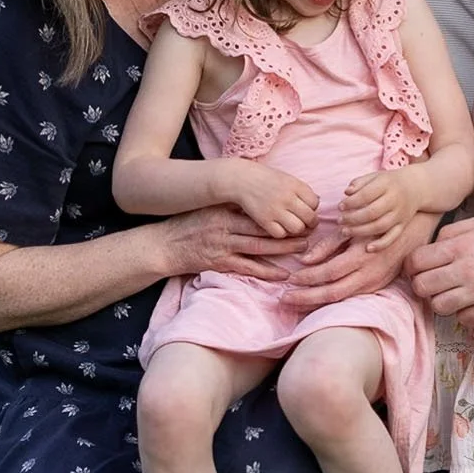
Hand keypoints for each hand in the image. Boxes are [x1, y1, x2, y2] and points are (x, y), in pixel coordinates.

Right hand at [163, 205, 308, 281]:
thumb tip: (257, 199)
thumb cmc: (188, 224)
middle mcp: (225, 226)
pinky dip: (266, 272)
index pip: (258, 210)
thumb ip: (230, 204)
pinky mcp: (219, 263)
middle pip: (263, 227)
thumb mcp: (208, 207)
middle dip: (288, 229)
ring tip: (303, 248)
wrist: (164, 245)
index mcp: (225, 210)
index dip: (280, 212)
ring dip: (283, 248)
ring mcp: (222, 245)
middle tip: (310, 230)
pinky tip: (283, 273)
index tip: (298, 212)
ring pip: (259, 247)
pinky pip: (247, 268)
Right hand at [226, 161, 319, 238]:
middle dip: (310, 223)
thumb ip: (302, 191)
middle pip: (310, 218)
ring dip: (297, 230)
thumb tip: (317, 203)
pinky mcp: (264, 220)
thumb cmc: (266, 179)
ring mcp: (276, 210)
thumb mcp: (287, 178)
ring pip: (297, 229)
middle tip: (305, 223)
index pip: (315, 203)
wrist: (241, 179)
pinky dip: (281, 233)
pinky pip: (280, 234)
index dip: (312, 208)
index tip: (306, 209)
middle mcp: (288, 198)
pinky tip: (278, 227)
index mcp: (295, 185)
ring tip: (292, 227)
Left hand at [284, 218, 430, 308]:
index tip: (290, 278)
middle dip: (306, 297)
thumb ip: (328, 245)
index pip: (329, 272)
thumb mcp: (351, 229)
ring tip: (294, 301)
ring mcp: (374, 284)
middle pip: (332, 293)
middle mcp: (369, 274)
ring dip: (316, 302)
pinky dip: (330, 299)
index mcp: (361, 256)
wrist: (410, 233)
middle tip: (284, 299)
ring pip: (340, 299)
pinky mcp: (376, 288)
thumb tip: (304, 259)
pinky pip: (349, 297)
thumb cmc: (376, 225)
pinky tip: (315, 298)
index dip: (308, 278)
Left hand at [340, 168, 421, 251]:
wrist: (416, 187)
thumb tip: (347, 193)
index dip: (351, 202)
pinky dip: (381, 244)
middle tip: (339, 220)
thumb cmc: (389, 182)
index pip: (366, 195)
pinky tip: (367, 249)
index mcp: (386, 184)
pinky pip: (393, 237)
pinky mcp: (403, 225)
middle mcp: (394, 200)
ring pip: (380, 226)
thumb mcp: (375, 176)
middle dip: (352, 218)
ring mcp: (400, 214)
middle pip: (372, 212)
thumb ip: (359, 183)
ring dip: (360, 231)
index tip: (340, 206)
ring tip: (345, 231)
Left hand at [409, 216, 473, 326]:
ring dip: (441, 301)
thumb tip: (428, 248)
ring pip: (438, 306)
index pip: (416, 262)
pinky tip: (472, 301)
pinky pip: (461, 319)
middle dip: (422, 285)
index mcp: (460, 247)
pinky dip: (463, 312)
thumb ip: (450, 233)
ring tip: (453, 293)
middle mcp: (467, 271)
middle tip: (433, 283)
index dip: (412, 267)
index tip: (417, 270)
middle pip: (421, 287)